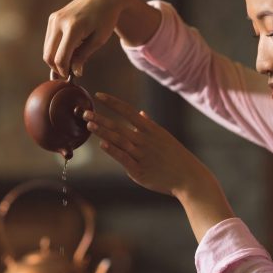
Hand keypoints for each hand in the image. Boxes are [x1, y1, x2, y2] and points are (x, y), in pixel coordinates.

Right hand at [43, 0, 159, 78]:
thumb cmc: (105, 20)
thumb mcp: (99, 40)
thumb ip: (83, 56)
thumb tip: (74, 73)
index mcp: (73, 27)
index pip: (60, 57)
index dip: (63, 71)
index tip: (70, 78)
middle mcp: (59, 21)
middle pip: (49, 55)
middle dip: (56, 68)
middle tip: (67, 75)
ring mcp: (54, 18)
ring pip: (47, 49)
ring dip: (55, 59)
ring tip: (70, 64)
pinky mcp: (52, 18)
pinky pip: (49, 41)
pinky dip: (55, 50)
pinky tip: (68, 53)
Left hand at [83, 93, 210, 195]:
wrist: (188, 177)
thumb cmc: (175, 157)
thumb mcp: (164, 136)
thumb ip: (149, 125)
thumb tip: (141, 113)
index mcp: (151, 129)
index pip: (128, 110)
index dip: (112, 102)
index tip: (98, 95)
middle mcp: (145, 140)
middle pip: (119, 125)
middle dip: (101, 118)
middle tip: (85, 112)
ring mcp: (142, 155)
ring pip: (119, 140)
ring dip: (103, 131)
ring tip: (89, 125)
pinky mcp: (139, 171)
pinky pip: (124, 158)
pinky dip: (113, 150)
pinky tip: (102, 144)